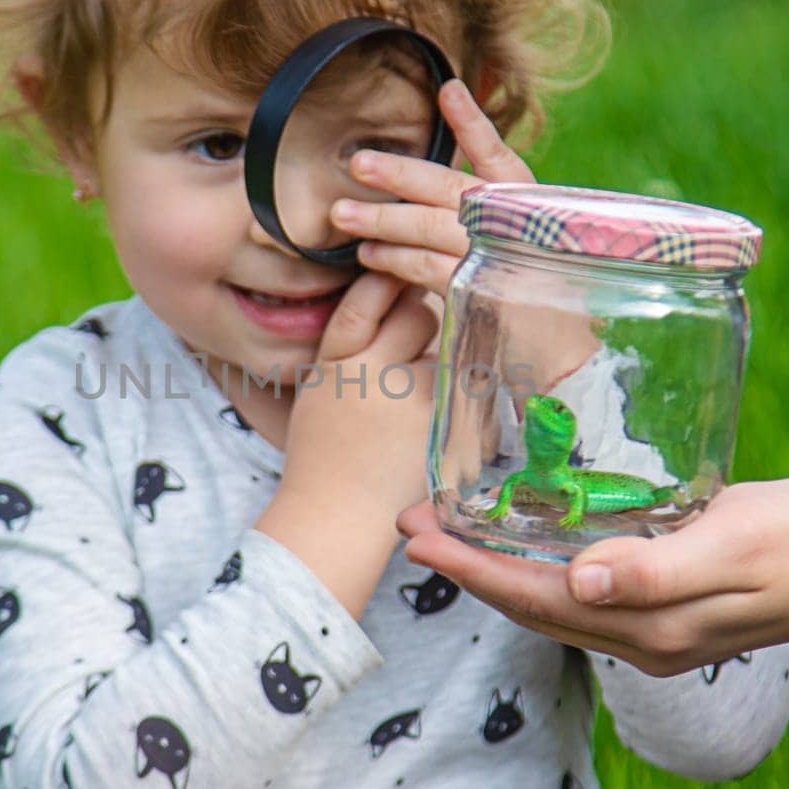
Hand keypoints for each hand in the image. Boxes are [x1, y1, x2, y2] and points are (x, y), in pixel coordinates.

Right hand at [280, 269, 440, 521]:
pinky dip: (461, 397)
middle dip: (420, 318)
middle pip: (419, 315)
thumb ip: (349, 340)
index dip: (385, 280)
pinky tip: (436, 419)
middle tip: (411, 344)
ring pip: (451, 349)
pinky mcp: (452, 431)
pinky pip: (469, 389)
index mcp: (340, 365)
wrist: (339, 514)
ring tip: (419, 393)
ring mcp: (421, 406)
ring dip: (445, 357)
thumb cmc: (325, 449)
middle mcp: (381, 380)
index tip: (396, 274)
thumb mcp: (318, 386)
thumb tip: (390, 283)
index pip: (367, 299)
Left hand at [330, 76, 596, 390]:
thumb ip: (492, 207)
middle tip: (357, 164)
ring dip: (383, 220)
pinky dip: (394, 260)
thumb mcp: (523, 245)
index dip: (475, 125)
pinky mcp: (482, 296)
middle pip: (452, 190)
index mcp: (534, 209)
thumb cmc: (536, 300)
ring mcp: (502, 262)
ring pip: (431, 228)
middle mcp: (521, 229)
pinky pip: (427, 269)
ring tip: (343, 216)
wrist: (563, 366)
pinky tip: (368, 256)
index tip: (448, 91)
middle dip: (400, 175)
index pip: (503, 159)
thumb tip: (457, 164)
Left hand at [396, 479, 788, 674]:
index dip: (472, 568)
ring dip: (492, 570)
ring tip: (445, 532)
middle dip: (465, 568)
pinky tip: (518, 544)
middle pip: (530, 605)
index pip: (537, 598)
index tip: (419, 536)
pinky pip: (577, 598)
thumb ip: (658, 569)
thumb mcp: (734, 544)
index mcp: (649, 626)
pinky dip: (534, 571)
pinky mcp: (661, 614)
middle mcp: (639, 640)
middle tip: (411, 525)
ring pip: (548, 604)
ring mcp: (650, 633)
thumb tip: (580, 584)